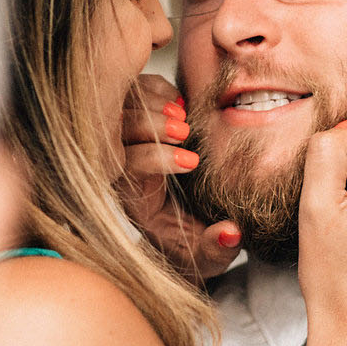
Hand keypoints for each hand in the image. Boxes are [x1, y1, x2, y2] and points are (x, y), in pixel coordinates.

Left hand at [118, 73, 241, 279]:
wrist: (181, 235)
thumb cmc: (190, 248)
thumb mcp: (207, 257)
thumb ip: (217, 248)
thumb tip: (231, 232)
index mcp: (130, 198)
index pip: (125, 169)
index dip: (154, 159)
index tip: (191, 163)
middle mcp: (120, 166)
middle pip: (115, 133)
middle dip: (150, 126)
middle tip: (185, 131)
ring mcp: (125, 140)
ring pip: (120, 107)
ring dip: (152, 104)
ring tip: (183, 114)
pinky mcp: (138, 121)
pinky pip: (133, 92)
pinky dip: (155, 89)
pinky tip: (179, 101)